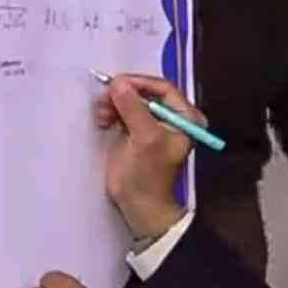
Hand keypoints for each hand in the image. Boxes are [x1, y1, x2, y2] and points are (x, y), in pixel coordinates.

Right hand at [94, 74, 198, 238]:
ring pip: (130, 100)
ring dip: (114, 103)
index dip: (140, 83)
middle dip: (124, 94)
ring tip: (102, 114)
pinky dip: (111, 112)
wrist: (140, 205)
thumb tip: (119, 82)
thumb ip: (133, 109)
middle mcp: (170, 117)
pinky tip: (103, 120)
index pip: (163, 88)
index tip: (118, 82)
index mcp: (184, 117)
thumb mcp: (145, 139)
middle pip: (144, 92)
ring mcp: (151, 123)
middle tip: (104, 99)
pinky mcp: (134, 131)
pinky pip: (122, 111)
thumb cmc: (149, 176)